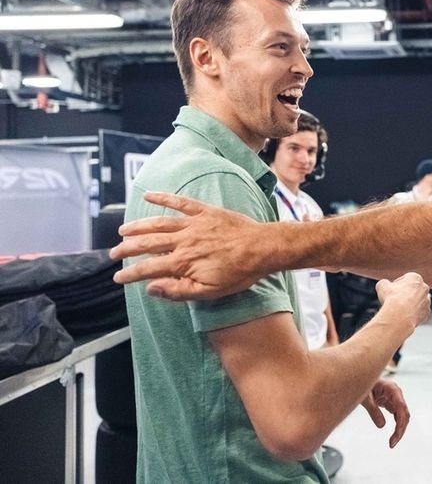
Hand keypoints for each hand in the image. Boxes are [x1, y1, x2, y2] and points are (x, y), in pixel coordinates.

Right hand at [110, 192, 271, 299]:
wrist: (263, 248)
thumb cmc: (240, 273)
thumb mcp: (210, 292)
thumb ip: (178, 291)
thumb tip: (151, 288)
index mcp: (183, 262)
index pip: (148, 268)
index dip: (130, 274)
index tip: (117, 277)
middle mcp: (184, 241)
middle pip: (148, 244)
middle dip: (127, 249)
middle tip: (113, 253)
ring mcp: (194, 224)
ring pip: (159, 223)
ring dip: (139, 226)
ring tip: (123, 230)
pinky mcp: (206, 212)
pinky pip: (180, 202)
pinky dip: (163, 198)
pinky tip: (148, 195)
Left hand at [360, 378, 409, 447]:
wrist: (359, 377)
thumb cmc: (362, 383)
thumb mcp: (365, 398)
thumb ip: (373, 410)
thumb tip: (382, 426)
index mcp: (392, 389)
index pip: (401, 408)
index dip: (400, 423)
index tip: (396, 436)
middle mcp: (396, 393)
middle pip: (404, 414)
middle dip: (400, 429)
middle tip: (392, 443)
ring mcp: (395, 398)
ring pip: (403, 416)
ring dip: (400, 429)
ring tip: (392, 442)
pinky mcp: (391, 402)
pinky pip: (398, 415)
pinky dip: (397, 425)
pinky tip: (393, 435)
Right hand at [375, 272, 430, 329]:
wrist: (399, 316)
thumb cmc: (391, 298)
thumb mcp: (382, 286)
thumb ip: (384, 283)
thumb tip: (384, 284)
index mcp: (416, 278)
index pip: (406, 278)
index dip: (397, 284)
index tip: (391, 291)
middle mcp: (424, 288)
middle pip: (414, 289)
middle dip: (406, 293)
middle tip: (396, 300)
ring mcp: (427, 301)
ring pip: (419, 301)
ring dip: (411, 304)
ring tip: (400, 309)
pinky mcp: (427, 313)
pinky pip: (420, 312)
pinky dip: (414, 314)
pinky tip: (405, 316)